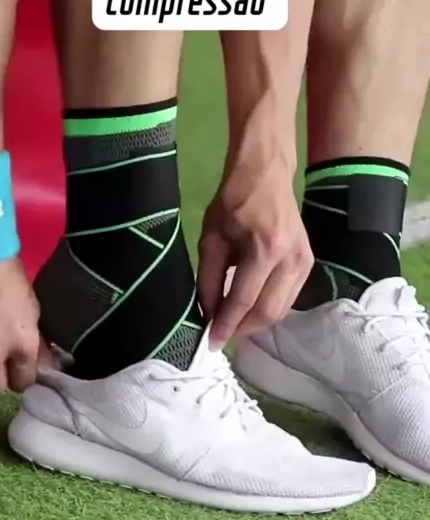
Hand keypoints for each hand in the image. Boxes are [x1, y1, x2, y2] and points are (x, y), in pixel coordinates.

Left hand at [197, 159, 313, 348]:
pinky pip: (288, 298)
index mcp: (264, 249)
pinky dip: (268, 309)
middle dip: (242, 329)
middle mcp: (290, 259)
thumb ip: (209, 281)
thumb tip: (209, 315)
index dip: (226, 325)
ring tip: (233, 324)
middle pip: (267, 313)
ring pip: (280, 310)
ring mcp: (304, 262)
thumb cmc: (233, 202)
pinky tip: (250, 309)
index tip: (211, 344)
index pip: (244, 300)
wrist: (265, 176)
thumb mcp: (211, 240)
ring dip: (255, 323)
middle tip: (220, 335)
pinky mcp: (309, 264)